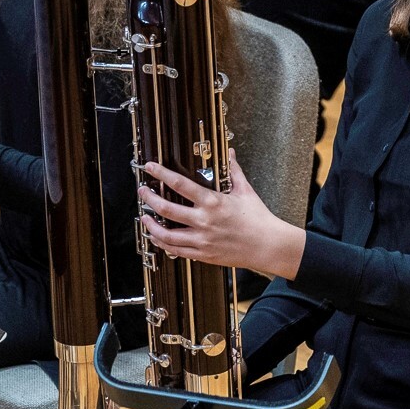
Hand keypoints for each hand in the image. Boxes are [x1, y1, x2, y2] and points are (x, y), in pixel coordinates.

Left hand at [137, 155, 304, 280]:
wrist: (267, 245)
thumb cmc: (257, 218)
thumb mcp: (245, 190)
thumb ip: (233, 171)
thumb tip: (229, 154)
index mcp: (213, 202)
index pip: (180, 184)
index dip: (162, 174)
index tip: (151, 168)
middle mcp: (204, 221)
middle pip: (166, 209)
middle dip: (150, 199)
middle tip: (142, 191)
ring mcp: (201, 240)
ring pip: (166, 234)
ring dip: (151, 225)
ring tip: (145, 218)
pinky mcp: (203, 254)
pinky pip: (176, 250)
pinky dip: (163, 243)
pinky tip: (158, 237)